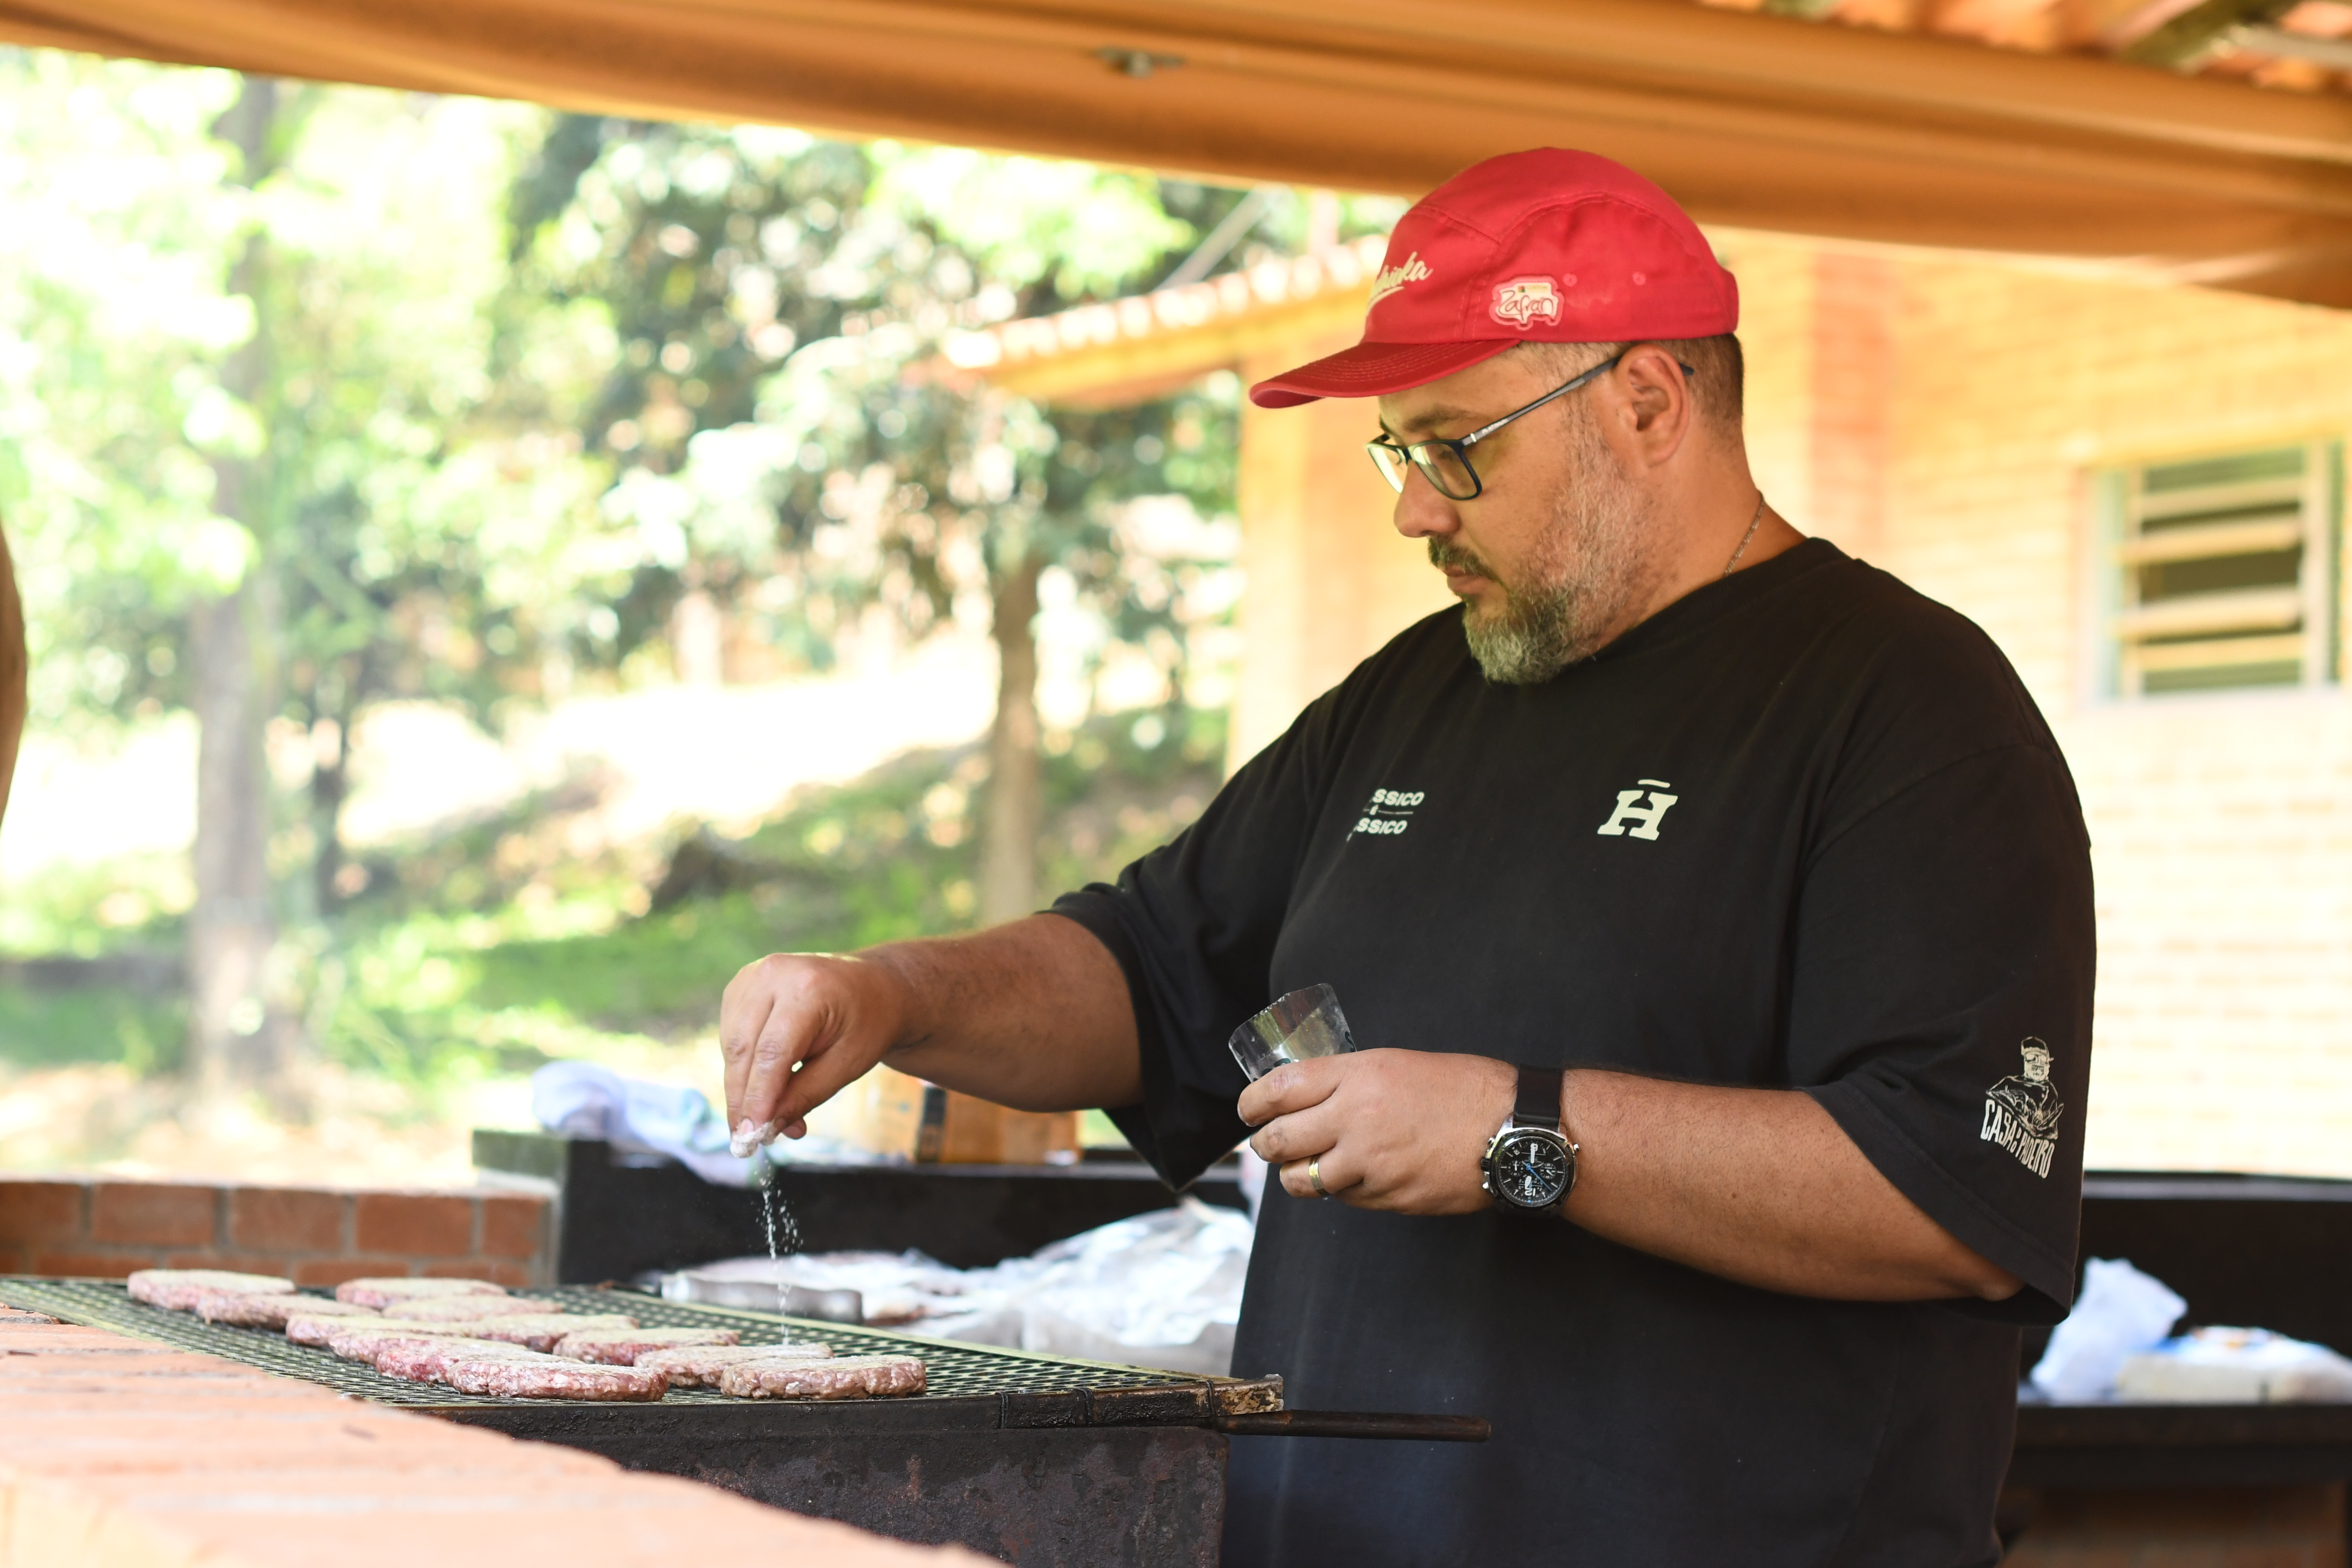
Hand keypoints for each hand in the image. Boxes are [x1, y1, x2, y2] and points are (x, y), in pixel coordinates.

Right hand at [719, 952, 907, 1147]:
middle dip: (742, 1099)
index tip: (749, 1137)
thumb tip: (766, 1128)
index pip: (772, 1052)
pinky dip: (741, 1066)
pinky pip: (731, 1035)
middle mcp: (774, 974)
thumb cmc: (867, 1024)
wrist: (873, 985)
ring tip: (764, 1119)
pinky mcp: (743, 985)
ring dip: (740, 1087)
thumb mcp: (847, 1064)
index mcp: (809, 988)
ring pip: (731, 1044)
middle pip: (743, 1048)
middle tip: (746, 1141)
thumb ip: (805, 1095)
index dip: (757, 1098)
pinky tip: (763, 1085)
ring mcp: (753, 975)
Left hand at [1240, 1050, 1515, 1214]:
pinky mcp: (1387, 1196)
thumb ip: (1350, 1080)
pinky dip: (1341, 1191)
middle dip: (1265, 1145)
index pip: (1278, 1089)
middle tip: (1269, 1145)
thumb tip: (1309, 1097)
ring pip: (1303, 1179)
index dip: (1252, 1105)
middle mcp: (1355, 1117)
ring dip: (1298, 1175)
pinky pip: (1344, 1198)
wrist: (1513, 1130)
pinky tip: (1357, 1177)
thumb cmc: (1464, 1090)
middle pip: (1278, 1140)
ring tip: (1307, 1168)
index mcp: (1358, 1075)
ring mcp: (1370, 1162)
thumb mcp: (1398, 1065)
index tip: (1248, 1112)